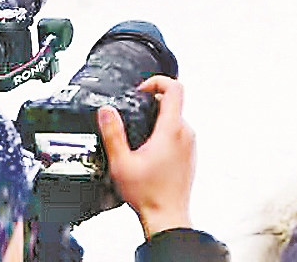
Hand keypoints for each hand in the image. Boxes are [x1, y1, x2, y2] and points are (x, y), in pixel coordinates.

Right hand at [96, 76, 196, 240]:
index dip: (157, 81)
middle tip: (133, 114)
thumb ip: (113, 134)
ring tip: (138, 137)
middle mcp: (186, 133)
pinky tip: (148, 152)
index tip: (141, 91)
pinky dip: (164, 134)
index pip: (175, 87)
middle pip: (173, 103)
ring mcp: (190, 144)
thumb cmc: (148, 194)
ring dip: (157, 120)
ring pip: (175, 119)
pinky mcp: (190, 154)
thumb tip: (106, 111)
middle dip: (152, 103)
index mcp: (172, 129)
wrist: (167, 216)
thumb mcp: (121, 163)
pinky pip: (178, 134)